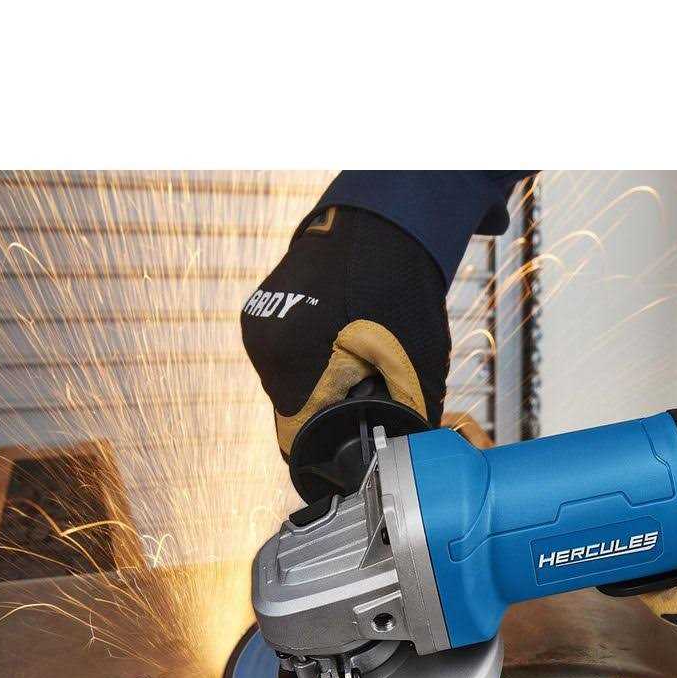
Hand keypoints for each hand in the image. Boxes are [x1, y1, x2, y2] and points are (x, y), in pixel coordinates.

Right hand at [241, 206, 449, 457]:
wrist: (382, 226)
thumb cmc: (402, 294)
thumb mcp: (418, 367)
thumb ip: (404, 417)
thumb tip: (401, 451)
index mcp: (295, 364)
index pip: (296, 436)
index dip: (328, 447)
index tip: (350, 447)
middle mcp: (265, 348)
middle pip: (291, 412)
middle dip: (327, 414)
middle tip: (365, 398)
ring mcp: (258, 328)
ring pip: (287, 387)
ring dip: (318, 387)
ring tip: (356, 363)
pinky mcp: (260, 313)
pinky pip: (284, 358)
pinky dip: (310, 360)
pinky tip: (338, 340)